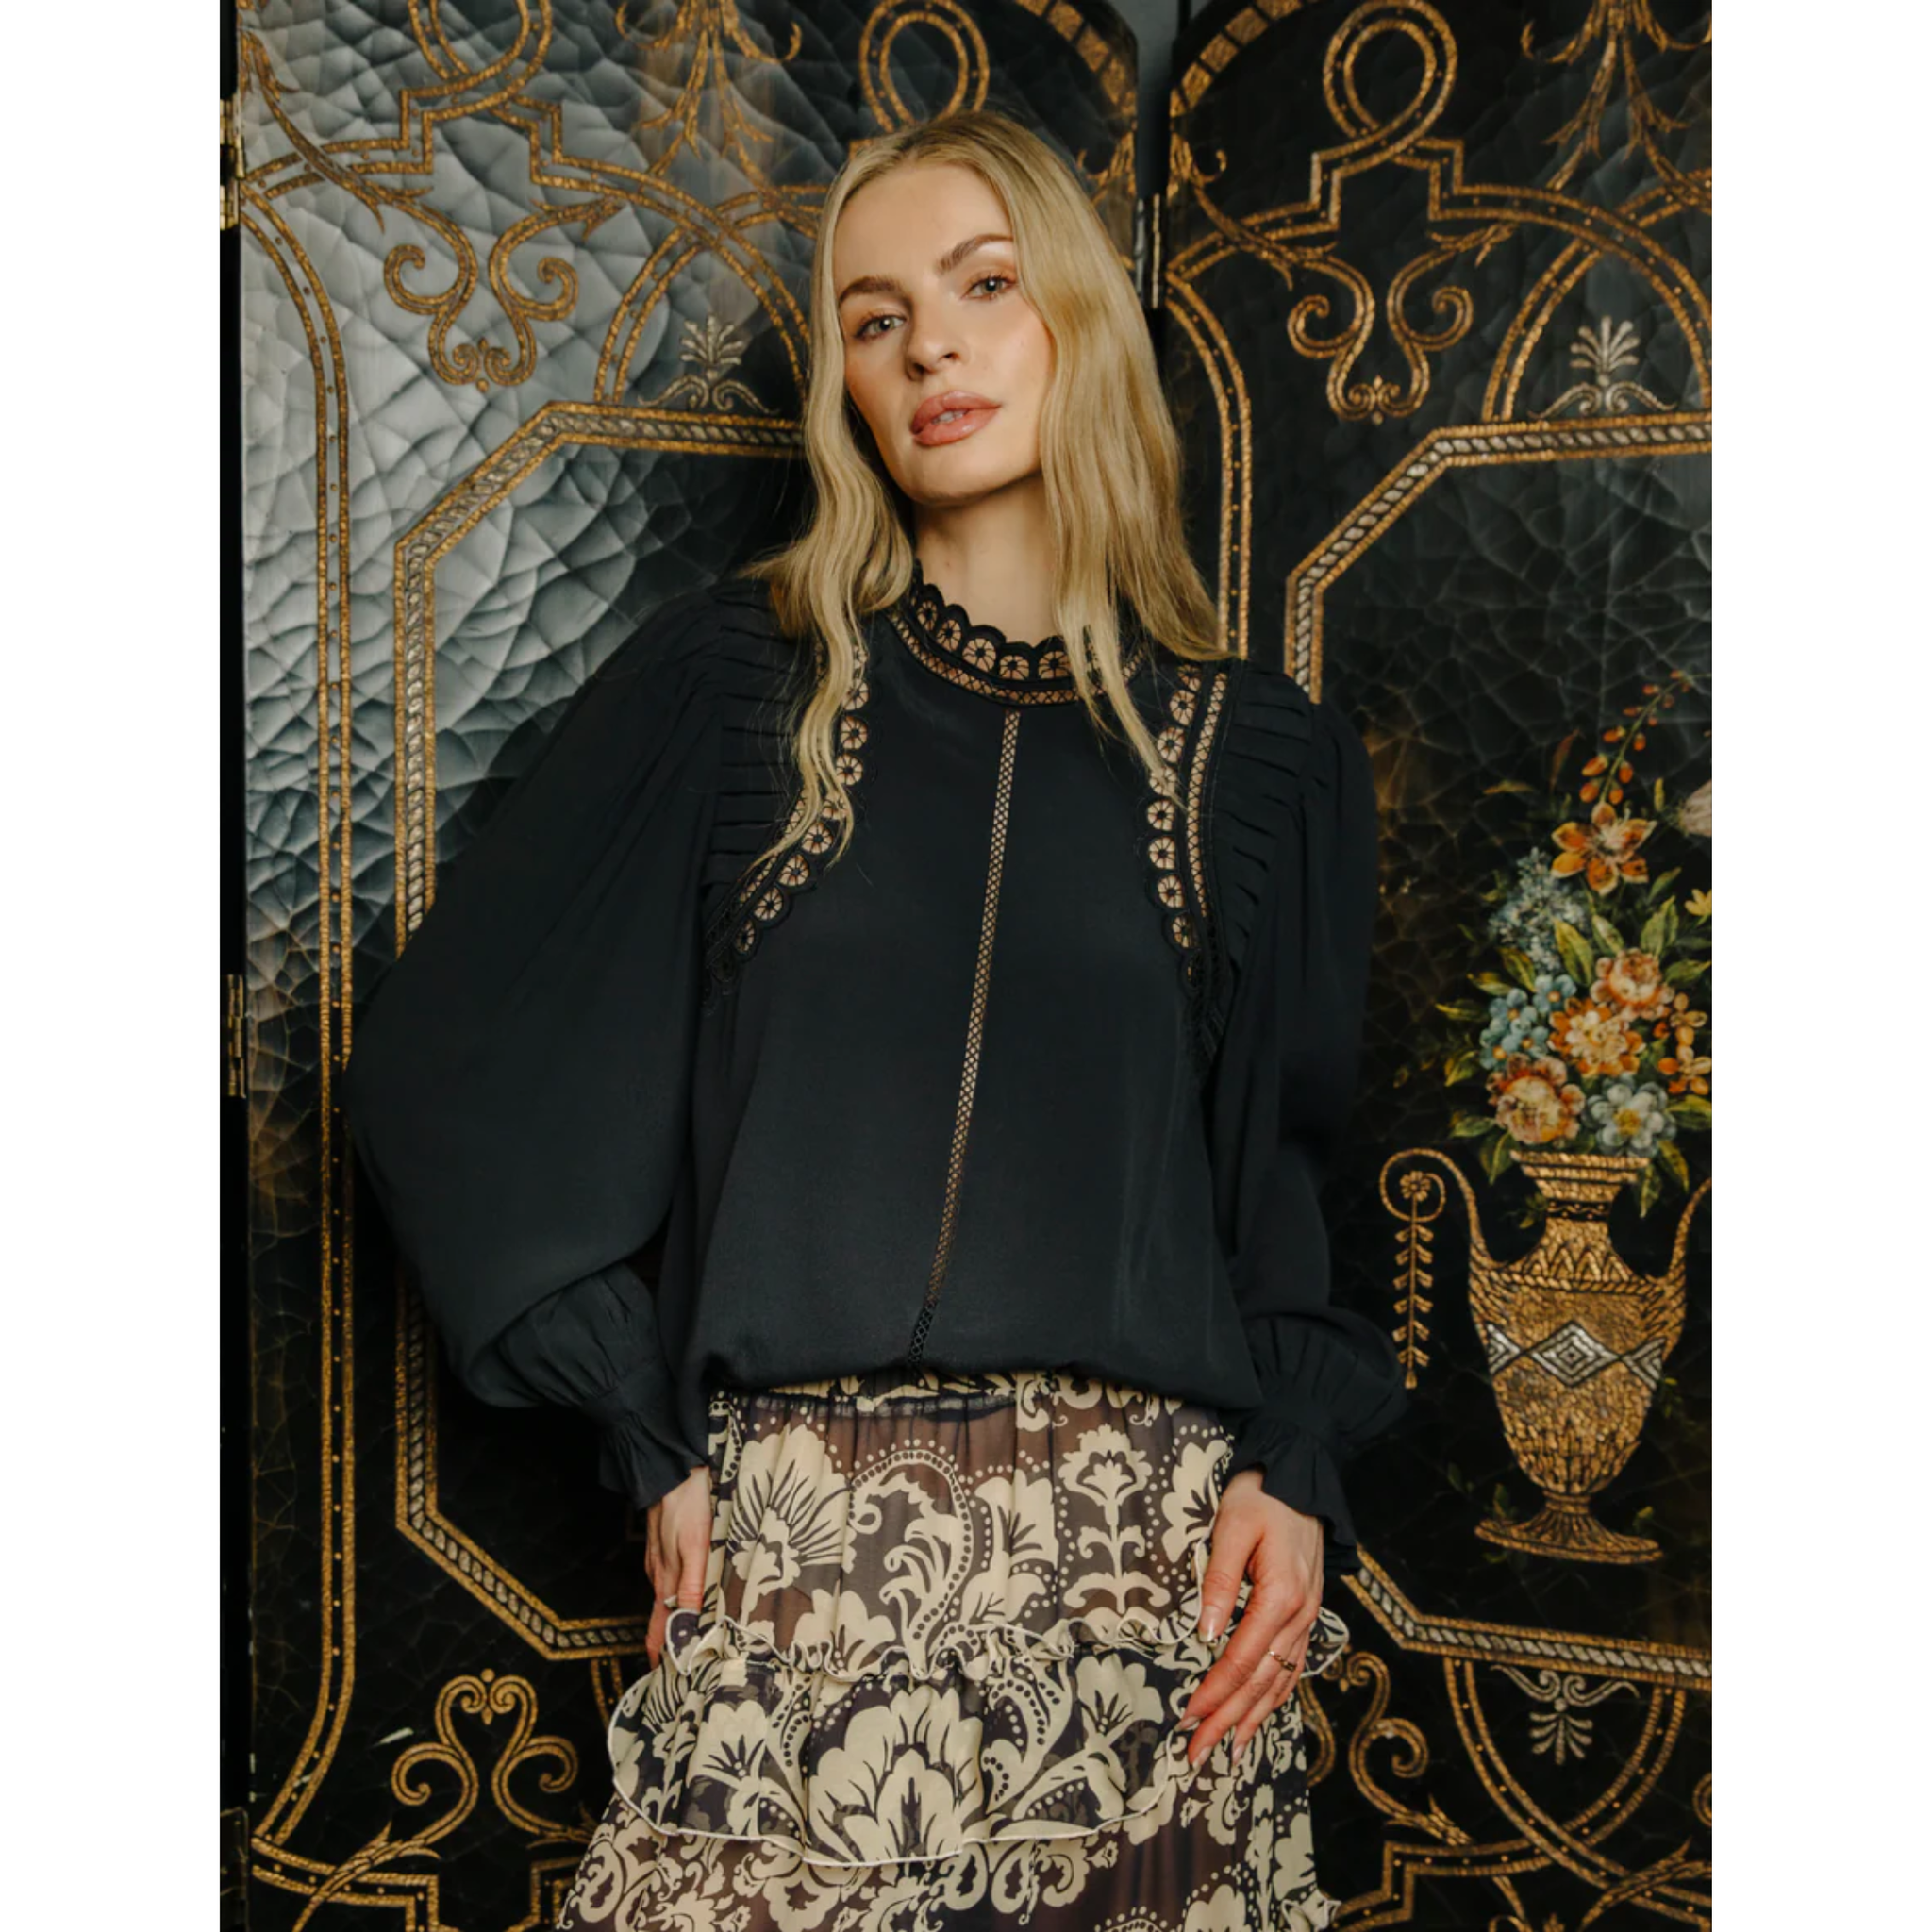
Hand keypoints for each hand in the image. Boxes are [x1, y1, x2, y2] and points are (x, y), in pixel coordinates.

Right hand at [642, 1462, 710, 1670]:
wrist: (671, 1468)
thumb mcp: (694, 1545)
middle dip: (666, 1642)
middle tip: (676, 1668)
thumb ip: (690, 1584)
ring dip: (671, 1620)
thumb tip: (684, 1622)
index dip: (661, 1653)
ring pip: (665, 1597)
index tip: (665, 1680)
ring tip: (682, 1640)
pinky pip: (669, 1579)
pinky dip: (675, 1595)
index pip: (659, 1627)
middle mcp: (659, 1573)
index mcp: (665, 1579)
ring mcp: (660, 1558)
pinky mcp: (664, 1545)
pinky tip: (686, 1596)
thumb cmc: (687, 1504)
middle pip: (660, 1616)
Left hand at [1179, 1468, 1323, 1768]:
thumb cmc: (1261, 1496)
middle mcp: (1300, 1615)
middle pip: (1260, 1682)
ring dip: (1252, 1719)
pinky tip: (1261, 1714)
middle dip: (1228, 1721)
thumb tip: (1206, 1635)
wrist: (1300, 1475)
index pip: (1240, 1659)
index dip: (1214, 1693)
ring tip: (1228, 1752)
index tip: (1188, 1720)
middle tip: (1197, 1755)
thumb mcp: (1232, 1527)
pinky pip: (1293, 1666)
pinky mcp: (1307, 1613)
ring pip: (1280, 1681)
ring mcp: (1308, 1617)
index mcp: (1281, 1596)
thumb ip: (1220, 1581)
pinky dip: (1276, 1697)